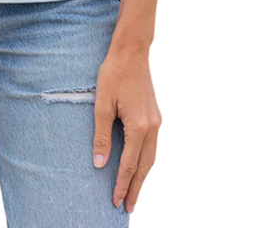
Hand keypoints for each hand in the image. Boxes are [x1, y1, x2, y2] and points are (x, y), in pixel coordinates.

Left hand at [92, 44, 160, 213]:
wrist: (132, 51)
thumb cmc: (114, 73)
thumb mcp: (102, 104)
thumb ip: (102, 136)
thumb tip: (100, 164)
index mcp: (140, 126)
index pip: (129, 164)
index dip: (121, 184)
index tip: (115, 201)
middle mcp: (153, 126)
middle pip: (145, 166)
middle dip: (136, 188)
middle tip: (127, 207)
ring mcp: (157, 121)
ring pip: (152, 157)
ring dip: (142, 176)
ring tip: (133, 192)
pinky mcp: (155, 115)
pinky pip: (152, 145)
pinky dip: (146, 160)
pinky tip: (138, 166)